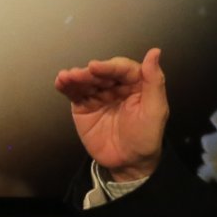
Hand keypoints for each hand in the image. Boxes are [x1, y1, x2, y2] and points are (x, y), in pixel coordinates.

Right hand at [53, 48, 169, 181]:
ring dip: (75, 77)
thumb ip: (154, 81)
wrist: (129, 163)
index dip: (109, 66)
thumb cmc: (146, 138)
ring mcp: (99, 96)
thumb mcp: (156, 110)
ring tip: (66, 77)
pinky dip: (67, 87)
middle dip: (90, 73)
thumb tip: (154, 53)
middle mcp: (116, 86)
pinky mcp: (85, 107)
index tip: (96, 67)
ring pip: (86, 81)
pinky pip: (75, 94)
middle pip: (101, 73)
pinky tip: (61, 81)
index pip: (122, 69)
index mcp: (136, 83)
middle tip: (80, 74)